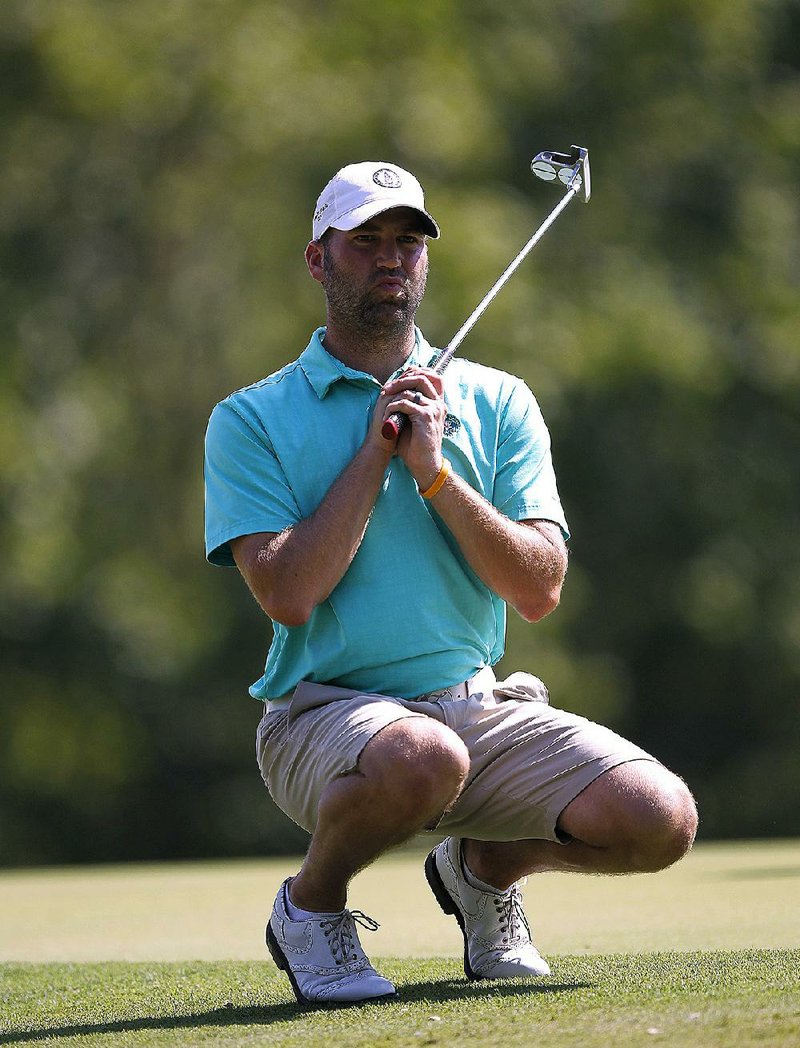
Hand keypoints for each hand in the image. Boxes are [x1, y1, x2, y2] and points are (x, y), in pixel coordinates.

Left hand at [377, 367, 445, 489]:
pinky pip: (405, 403)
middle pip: (422, 377)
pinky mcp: (426, 416)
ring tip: (384, 404)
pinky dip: (392, 408)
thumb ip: (409, 405)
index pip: (432, 376)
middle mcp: (438, 404)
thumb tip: (394, 390)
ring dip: (394, 395)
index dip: (414, 372)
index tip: (396, 380)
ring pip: (411, 390)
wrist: (425, 464)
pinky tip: (387, 418)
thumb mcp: (413, 421)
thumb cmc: (417, 445)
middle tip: (386, 389)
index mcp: (437, 404)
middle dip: (401, 380)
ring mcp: (433, 409)